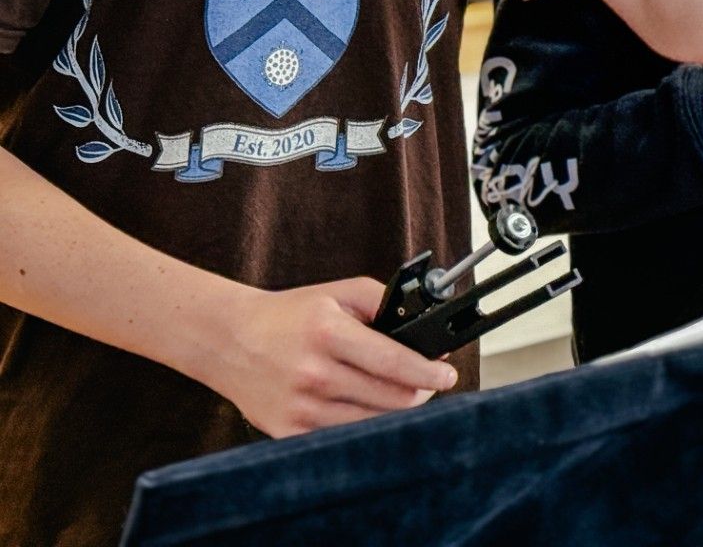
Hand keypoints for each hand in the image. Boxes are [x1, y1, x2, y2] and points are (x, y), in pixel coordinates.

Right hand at [203, 278, 455, 437]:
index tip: (448, 375)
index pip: (395, 362)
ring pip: (374, 422)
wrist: (228, 340)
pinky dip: (365, 425)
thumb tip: (424, 325)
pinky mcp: (289, 431)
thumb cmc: (289, 316)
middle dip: (420, 391)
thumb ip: (384, 303)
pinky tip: (369, 408)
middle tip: (428, 383)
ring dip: (396, 410)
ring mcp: (300, 408)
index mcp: (329, 335)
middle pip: (391, 399)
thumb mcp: (339, 293)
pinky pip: (344, 436)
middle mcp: (314, 374)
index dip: (429, 373)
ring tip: (401, 393)